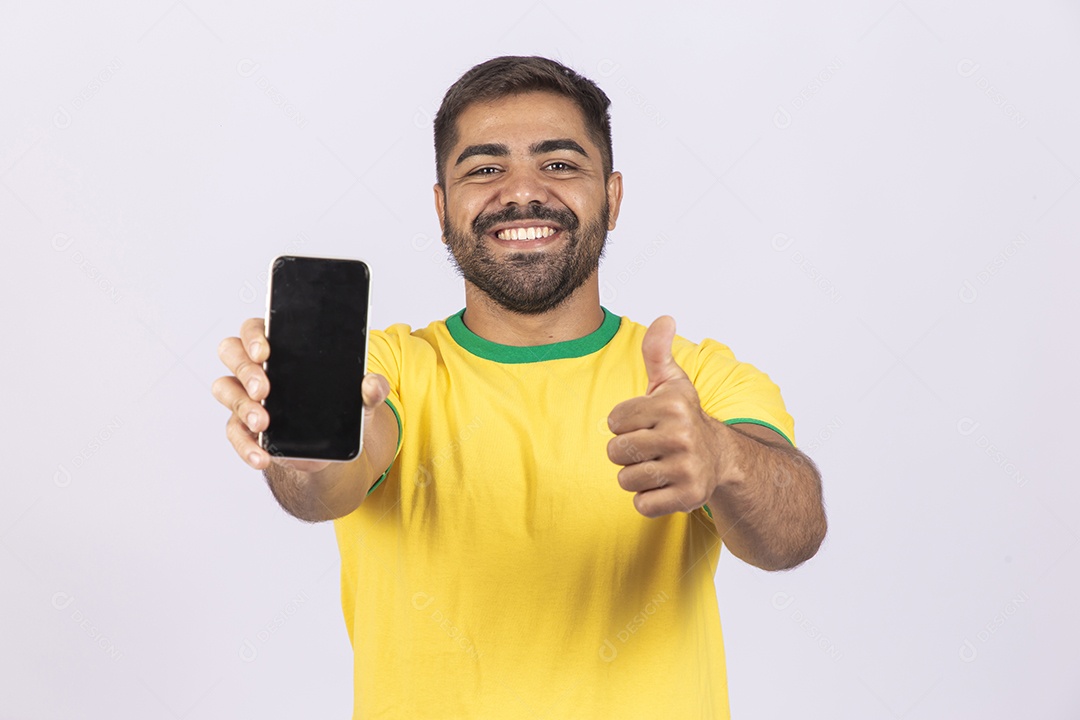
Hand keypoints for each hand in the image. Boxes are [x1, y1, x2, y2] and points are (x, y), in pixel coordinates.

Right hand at [211, 318, 389, 472]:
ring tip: (263, 422)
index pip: (256, 329)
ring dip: (242, 405)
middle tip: (264, 389)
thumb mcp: (359, 400)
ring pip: (225, 389)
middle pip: (231, 352)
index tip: (265, 351)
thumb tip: (374, 384)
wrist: (330, 450)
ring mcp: (246, 396)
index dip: (254, 336)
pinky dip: (247, 446)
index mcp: (281, 348)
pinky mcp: (244, 427)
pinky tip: (262, 455)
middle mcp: (256, 367)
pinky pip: (234, 432)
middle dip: (246, 369)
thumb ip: (370, 390)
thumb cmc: (336, 408)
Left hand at [606, 316, 725, 517]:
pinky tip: (664, 485)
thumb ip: (657, 351)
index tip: (645, 423)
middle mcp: (681, 436)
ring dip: (635, 476)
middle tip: (649, 447)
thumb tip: (664, 318)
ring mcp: (687, 468)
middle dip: (626, 452)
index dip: (624, 424)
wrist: (721, 457)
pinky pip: (642, 504)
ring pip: (626, 480)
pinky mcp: (688, 497)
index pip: (613, 421)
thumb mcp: (672, 382)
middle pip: (615, 452)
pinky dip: (648, 499)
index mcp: (672, 406)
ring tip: (657, 465)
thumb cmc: (684, 417)